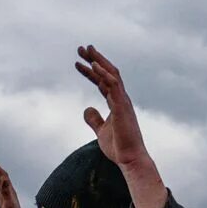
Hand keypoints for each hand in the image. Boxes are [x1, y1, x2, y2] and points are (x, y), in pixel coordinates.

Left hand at [76, 45, 148, 167]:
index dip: (90, 72)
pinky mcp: (122, 106)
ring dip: (98, 61)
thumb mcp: (101, 131)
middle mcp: (121, 98)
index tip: (77, 63)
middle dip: (94, 59)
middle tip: (80, 48)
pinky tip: (93, 65)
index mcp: (116, 102)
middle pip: (108, 72)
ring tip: (85, 50)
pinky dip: (104, 73)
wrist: (130, 159)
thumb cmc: (119, 147)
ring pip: (111, 74)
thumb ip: (94, 119)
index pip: (102, 82)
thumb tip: (87, 109)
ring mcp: (123, 101)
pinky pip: (113, 85)